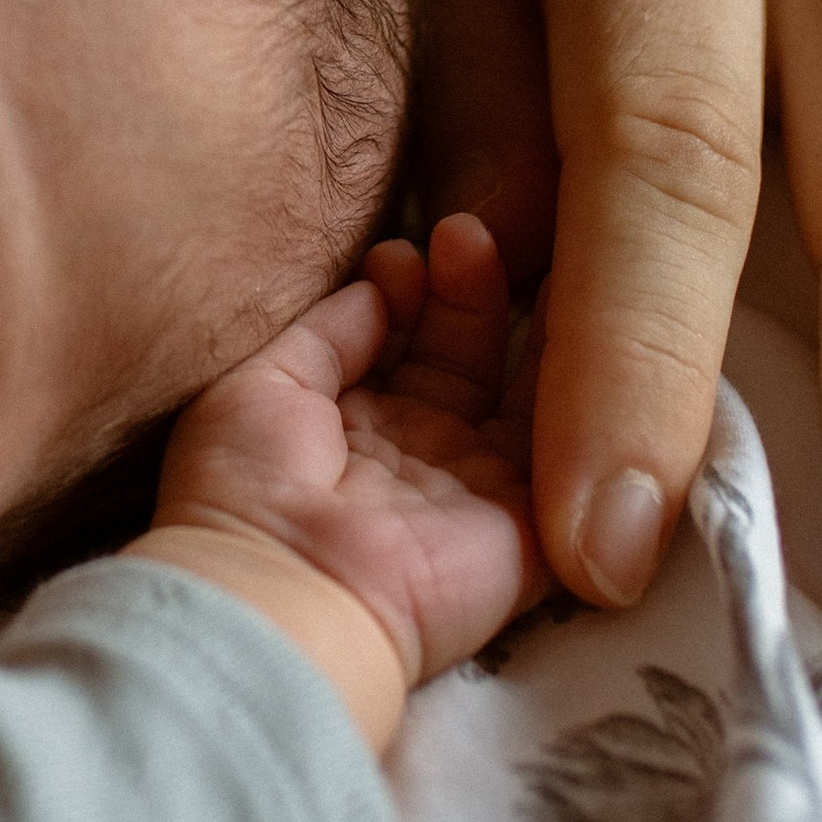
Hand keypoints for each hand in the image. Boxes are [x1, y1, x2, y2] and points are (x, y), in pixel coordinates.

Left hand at [134, 217, 548, 744]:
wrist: (278, 589)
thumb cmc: (247, 488)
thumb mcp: (268, 380)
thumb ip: (330, 328)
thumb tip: (380, 279)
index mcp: (354, 421)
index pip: (402, 337)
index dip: (408, 287)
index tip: (399, 248)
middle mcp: (419, 450)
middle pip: (464, 353)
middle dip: (464, 289)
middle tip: (460, 232)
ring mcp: (474, 488)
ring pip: (520, 391)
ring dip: (515, 322)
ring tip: (494, 252)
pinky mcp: (526, 531)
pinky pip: (569, 456)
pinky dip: (575, 387)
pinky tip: (569, 317)